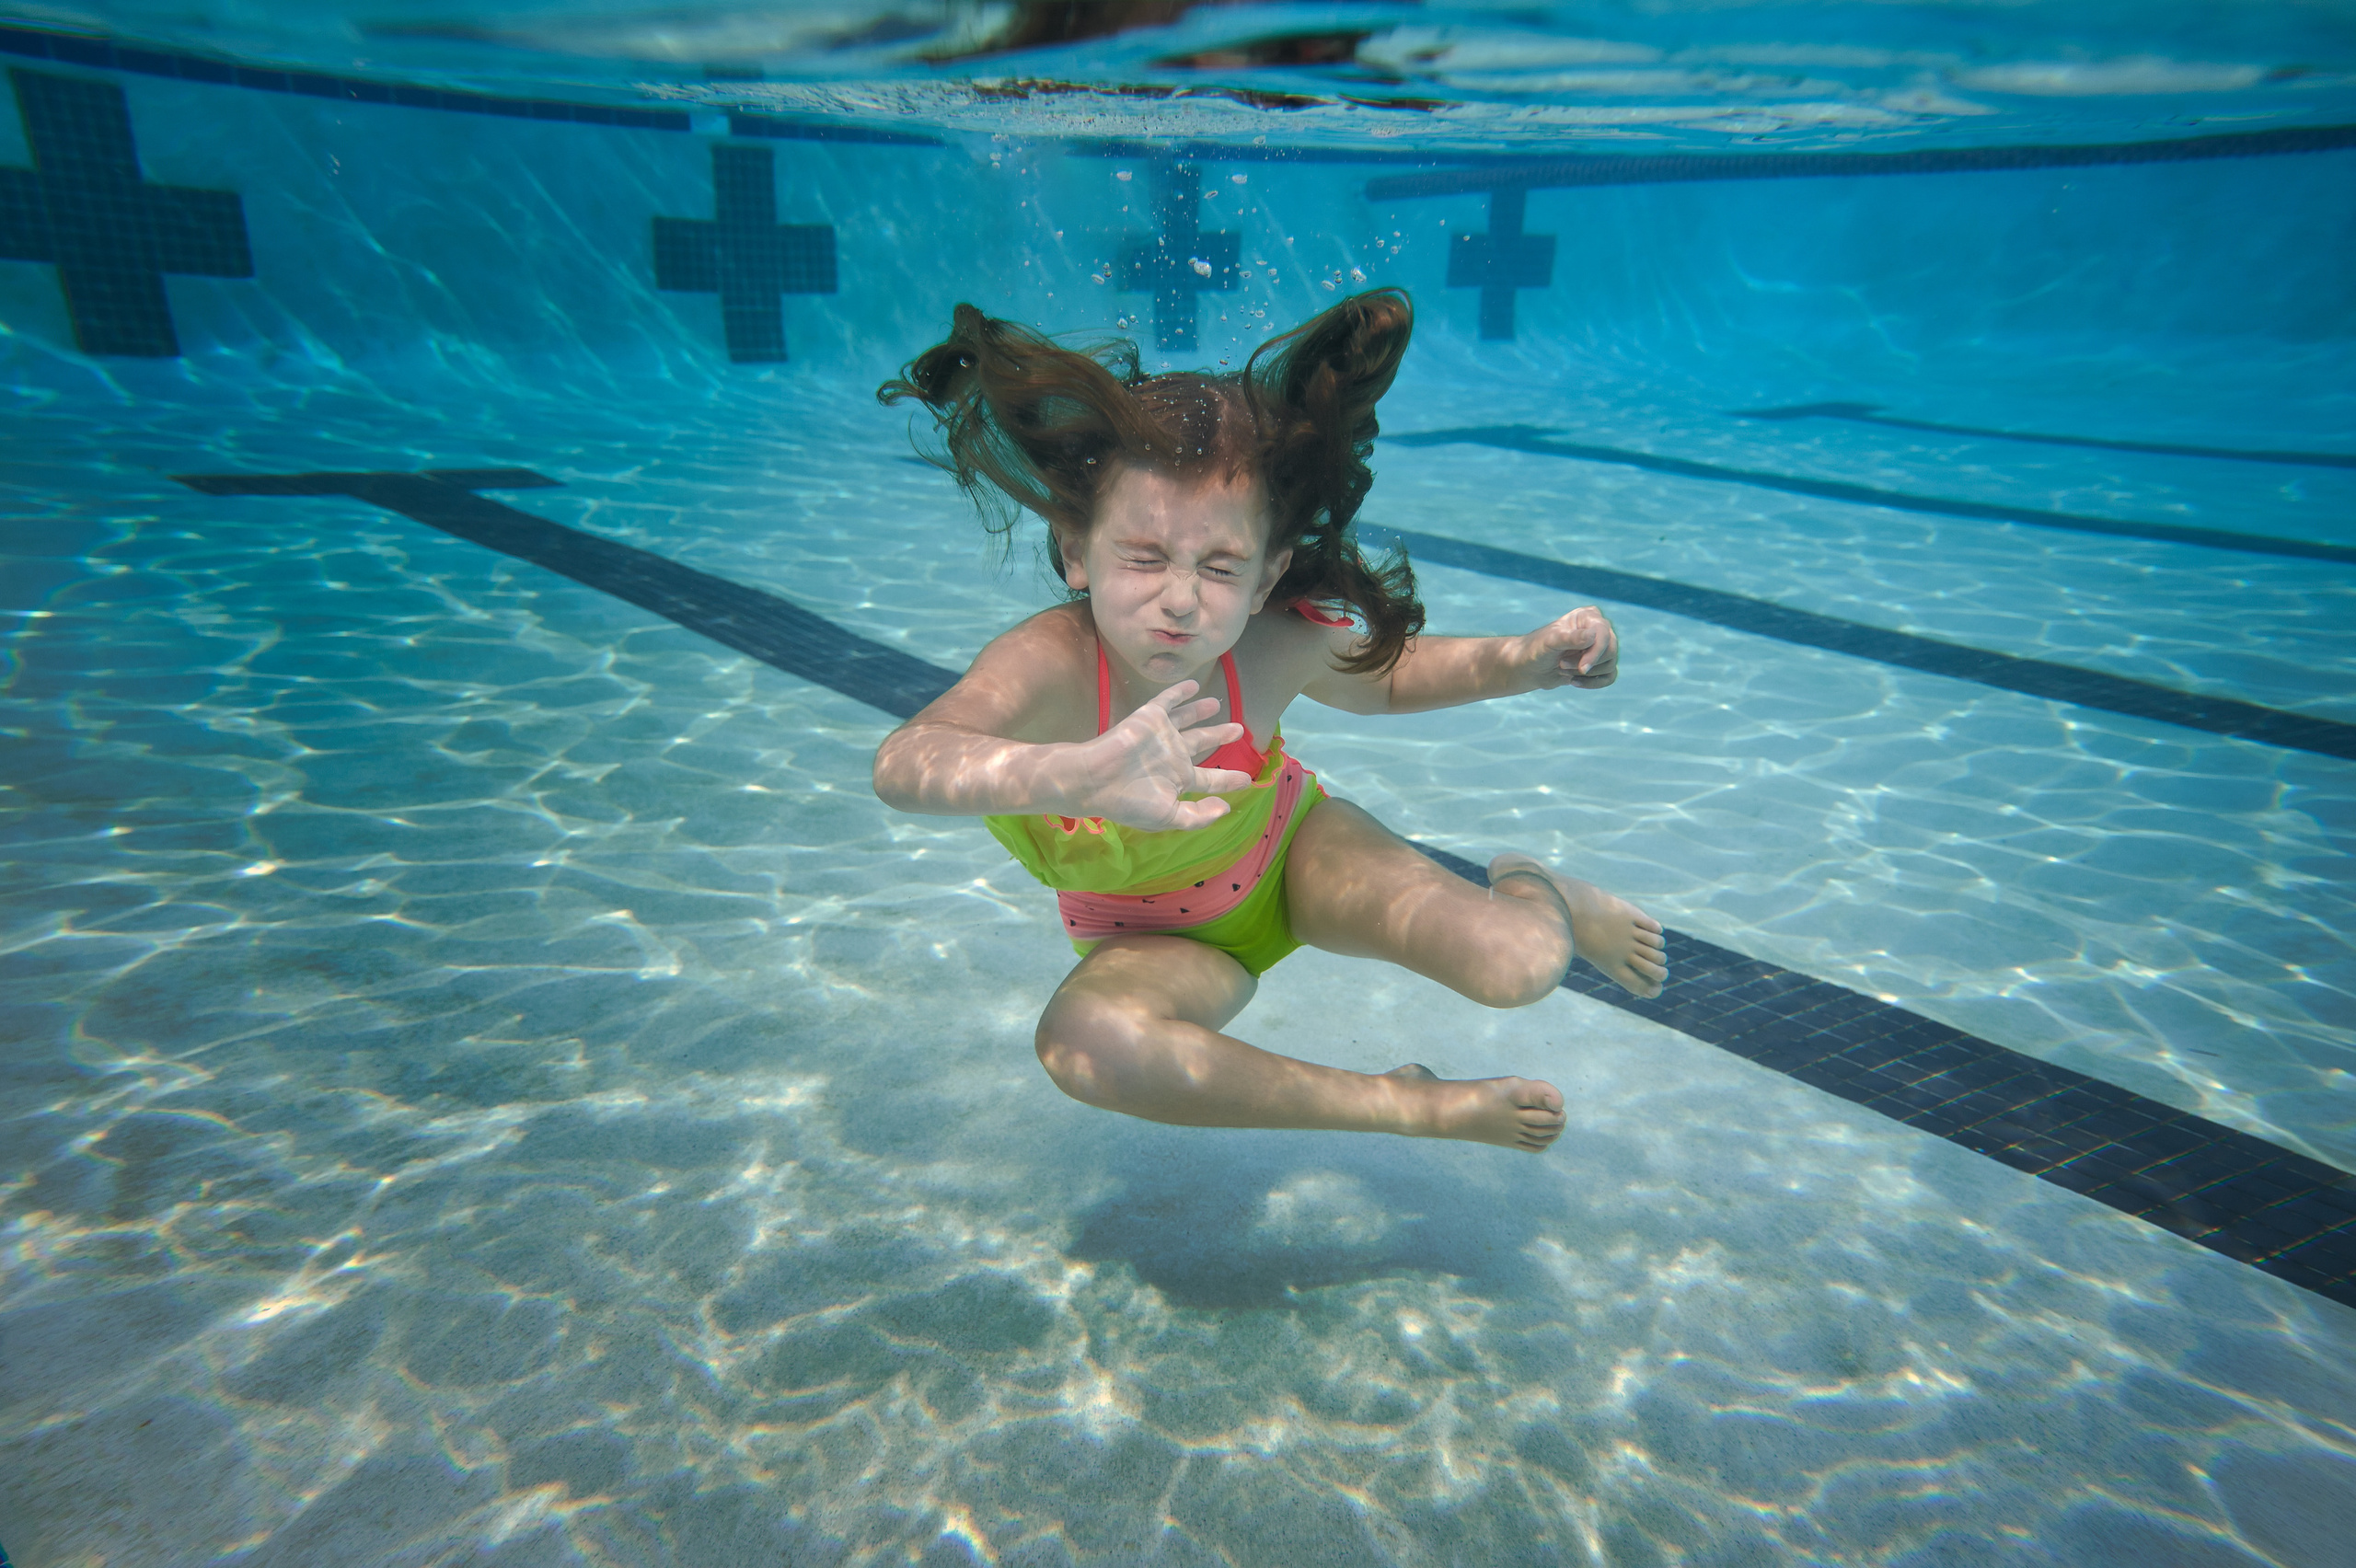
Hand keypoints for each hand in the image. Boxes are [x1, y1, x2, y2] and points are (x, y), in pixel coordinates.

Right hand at [1073, 680, 1253, 829]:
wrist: (1096, 779)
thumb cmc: (1130, 802)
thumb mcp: (1169, 817)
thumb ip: (1198, 816)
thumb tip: (1225, 808)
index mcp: (1178, 779)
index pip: (1210, 779)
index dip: (1228, 780)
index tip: (1246, 780)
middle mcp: (1173, 755)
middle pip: (1202, 743)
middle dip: (1220, 736)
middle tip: (1239, 730)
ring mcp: (1162, 735)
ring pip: (1187, 719)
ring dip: (1201, 710)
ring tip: (1216, 703)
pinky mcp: (1150, 717)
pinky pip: (1168, 700)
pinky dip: (1180, 692)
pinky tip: (1193, 685)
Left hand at [1519, 606, 1619, 689]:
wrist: (1530, 667)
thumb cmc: (1537, 649)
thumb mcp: (1550, 642)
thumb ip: (1570, 638)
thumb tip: (1592, 636)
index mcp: (1588, 616)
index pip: (1603, 633)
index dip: (1595, 652)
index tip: (1582, 668)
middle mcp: (1598, 629)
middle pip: (1611, 650)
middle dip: (1586, 663)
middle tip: (1561, 665)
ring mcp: (1601, 647)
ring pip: (1610, 665)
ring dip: (1585, 673)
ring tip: (1562, 668)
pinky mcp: (1600, 664)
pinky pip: (1610, 677)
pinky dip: (1594, 683)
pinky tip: (1574, 682)